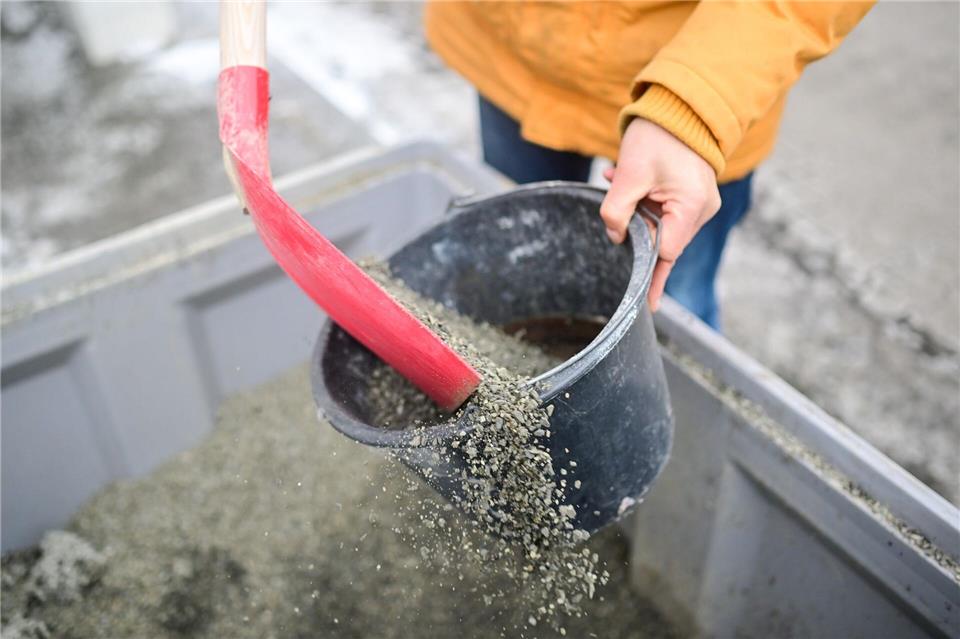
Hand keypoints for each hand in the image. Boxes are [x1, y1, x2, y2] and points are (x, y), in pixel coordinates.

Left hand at [600, 117, 720, 311]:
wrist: (679, 103)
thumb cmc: (657, 136)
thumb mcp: (628, 176)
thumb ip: (616, 212)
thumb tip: (615, 238)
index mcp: (691, 207)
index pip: (667, 253)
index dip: (651, 276)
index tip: (646, 305)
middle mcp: (702, 208)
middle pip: (664, 240)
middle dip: (635, 229)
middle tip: (615, 201)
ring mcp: (699, 200)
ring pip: (661, 223)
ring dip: (635, 209)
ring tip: (616, 178)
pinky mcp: (692, 192)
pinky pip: (665, 208)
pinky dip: (644, 201)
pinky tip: (622, 178)